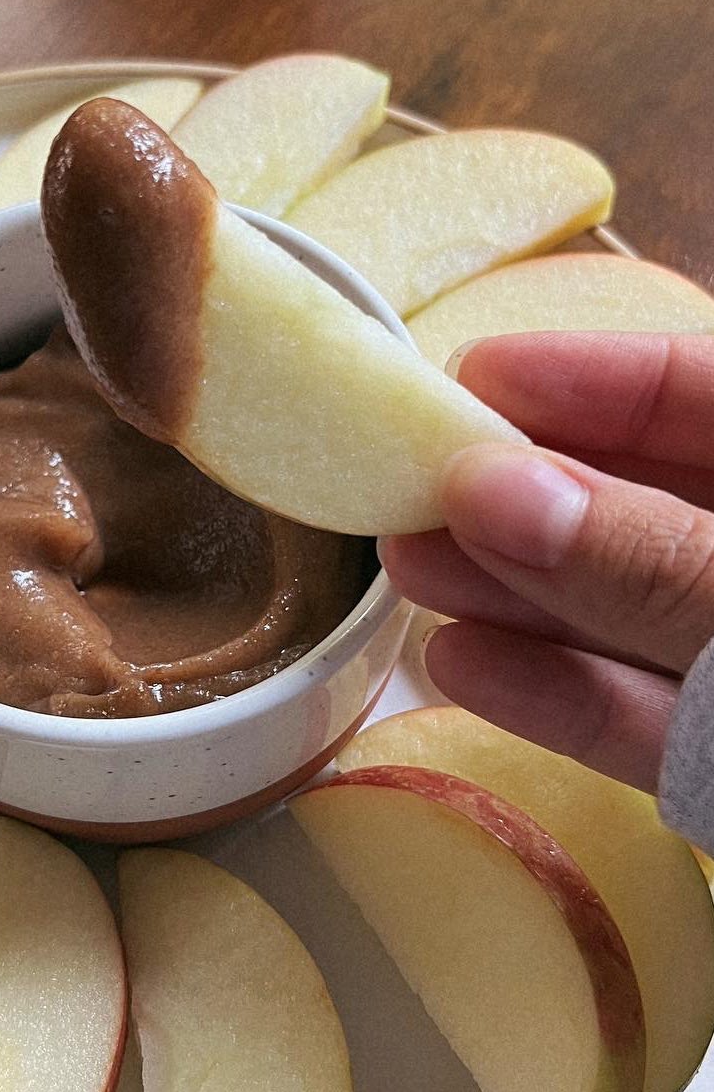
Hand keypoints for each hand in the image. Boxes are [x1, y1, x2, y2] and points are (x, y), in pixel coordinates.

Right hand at [380, 332, 713, 791]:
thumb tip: (489, 489)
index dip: (596, 375)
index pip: (706, 392)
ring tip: (408, 572)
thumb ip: (644, 557)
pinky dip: (558, 696)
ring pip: (633, 614)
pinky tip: (462, 667)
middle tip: (410, 485)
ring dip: (518, 593)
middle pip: (648, 504)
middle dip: (528, 494)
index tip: (477, 373)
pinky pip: (645, 719)